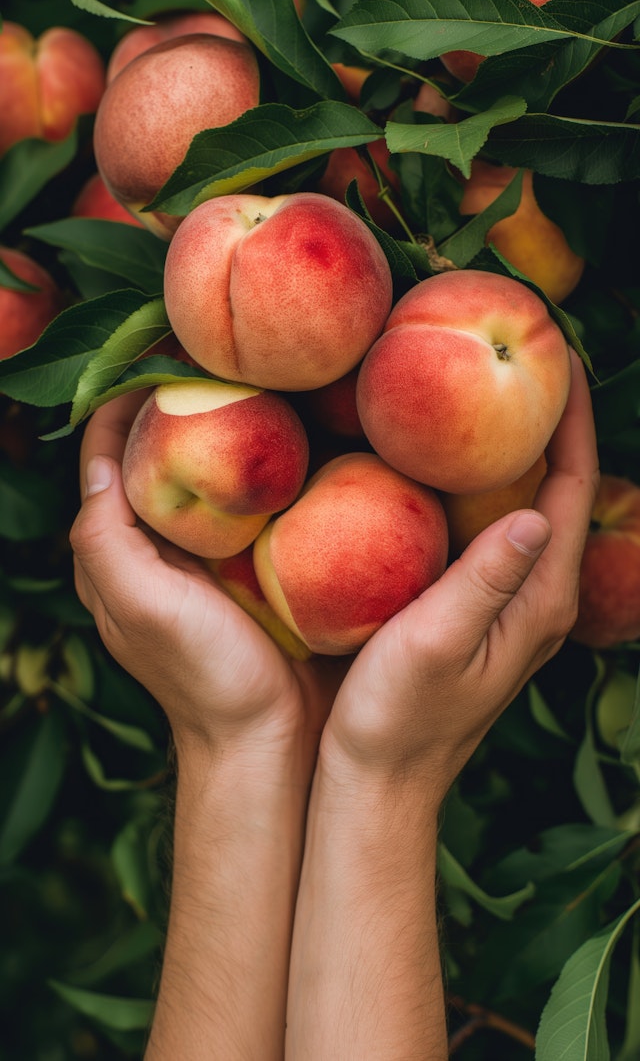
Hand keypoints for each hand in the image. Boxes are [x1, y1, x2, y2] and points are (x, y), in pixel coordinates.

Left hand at [69, 390, 342, 766]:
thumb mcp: (140, 606)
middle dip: (170, 404)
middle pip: (147, 456)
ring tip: (250, 382)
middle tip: (212, 354)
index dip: (119, 402)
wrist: (269, 740)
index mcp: (116, 552)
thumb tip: (96, 460)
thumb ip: (106, 539)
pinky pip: (244, 502)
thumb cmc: (202, 674)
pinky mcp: (249, 567)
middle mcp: (152, 549)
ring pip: (197, 474)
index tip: (157, 349)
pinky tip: (287, 443)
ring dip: (214, 430)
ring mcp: (203, 559)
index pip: (102, 456)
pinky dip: (253, 468)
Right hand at [318, 349, 598, 803]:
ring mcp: (512, 604)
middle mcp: (539, 597)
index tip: (562, 355)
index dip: (572, 419)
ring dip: (520, 446)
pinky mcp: (482, 608)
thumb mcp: (435, 646)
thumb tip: (539, 512)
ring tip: (494, 389)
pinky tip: (450, 461)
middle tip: (527, 354)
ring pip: (531, 504)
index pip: (572, 489)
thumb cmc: (397, 720)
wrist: (379, 784)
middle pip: (562, 488)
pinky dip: (487, 482)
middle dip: (552, 419)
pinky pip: (497, 526)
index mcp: (539, 599)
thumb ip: (485, 582)